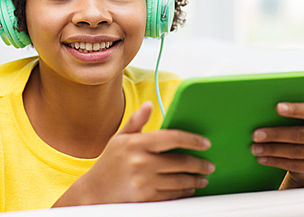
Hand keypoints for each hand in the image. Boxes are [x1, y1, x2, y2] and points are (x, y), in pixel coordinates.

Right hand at [53, 101, 214, 206]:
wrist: (95, 191)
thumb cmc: (108, 163)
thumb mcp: (119, 138)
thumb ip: (136, 121)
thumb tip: (149, 105)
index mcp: (136, 143)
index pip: (172, 138)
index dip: (192, 140)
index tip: (205, 143)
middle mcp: (141, 162)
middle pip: (181, 162)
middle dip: (199, 164)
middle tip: (208, 165)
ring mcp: (144, 182)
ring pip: (180, 180)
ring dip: (195, 179)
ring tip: (202, 177)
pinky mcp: (147, 199)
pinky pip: (172, 195)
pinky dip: (184, 191)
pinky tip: (188, 188)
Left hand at [250, 102, 303, 188]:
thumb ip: (297, 115)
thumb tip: (266, 109)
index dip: (295, 109)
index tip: (277, 107)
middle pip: (299, 135)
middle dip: (275, 134)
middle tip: (256, 135)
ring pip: (294, 151)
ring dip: (271, 150)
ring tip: (255, 148)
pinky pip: (293, 165)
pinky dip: (275, 161)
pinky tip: (262, 158)